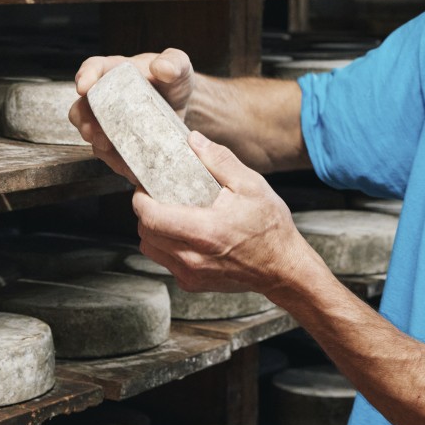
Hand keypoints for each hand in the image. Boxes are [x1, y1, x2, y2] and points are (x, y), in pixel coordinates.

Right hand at [70, 49, 194, 182]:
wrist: (181, 106)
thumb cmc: (173, 80)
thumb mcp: (179, 66)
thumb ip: (173, 62)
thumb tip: (162, 68)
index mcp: (115, 72)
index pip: (93, 68)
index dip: (84, 76)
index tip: (83, 87)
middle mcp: (105, 97)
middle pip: (82, 107)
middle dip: (84, 120)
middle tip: (94, 130)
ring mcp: (109, 122)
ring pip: (90, 133)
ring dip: (96, 143)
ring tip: (109, 148)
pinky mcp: (118, 143)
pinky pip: (110, 155)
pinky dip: (117, 162)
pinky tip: (130, 167)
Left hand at [133, 130, 319, 295]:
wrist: (283, 268)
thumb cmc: (270, 229)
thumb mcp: (250, 185)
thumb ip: (219, 160)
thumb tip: (194, 141)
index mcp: (204, 231)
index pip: (150, 216)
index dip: (141, 198)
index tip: (146, 187)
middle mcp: (192, 257)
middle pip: (145, 232)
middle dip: (146, 212)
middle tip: (160, 197)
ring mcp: (191, 274)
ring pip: (151, 249)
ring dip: (154, 230)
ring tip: (173, 215)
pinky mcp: (192, 284)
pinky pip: (165, 262)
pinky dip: (167, 247)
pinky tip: (186, 235)